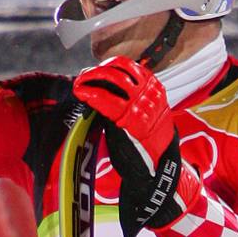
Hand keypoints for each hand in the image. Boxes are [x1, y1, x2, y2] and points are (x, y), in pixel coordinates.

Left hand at [72, 56, 197, 230]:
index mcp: (155, 88)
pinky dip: (89, 92)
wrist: (157, 171)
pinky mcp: (128, 118)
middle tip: (84, 76)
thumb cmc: (147, 144)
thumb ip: (127, 98)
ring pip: (110, 78)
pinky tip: (81, 93)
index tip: (95, 70)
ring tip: (80, 84)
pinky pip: (104, 98)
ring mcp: (140, 104)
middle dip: (96, 70)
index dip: (108, 65)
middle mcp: (150, 93)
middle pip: (118, 69)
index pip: (128, 66)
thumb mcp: (143, 114)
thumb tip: (101, 84)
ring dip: (90, 77)